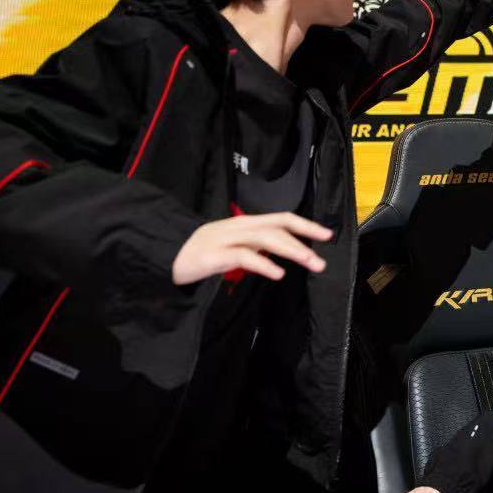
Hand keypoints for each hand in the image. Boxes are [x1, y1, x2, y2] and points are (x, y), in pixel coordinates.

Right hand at [171, 212, 332, 285]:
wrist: (165, 254)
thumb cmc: (201, 252)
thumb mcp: (233, 245)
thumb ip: (256, 246)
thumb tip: (281, 253)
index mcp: (246, 224)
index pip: (282, 219)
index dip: (305, 225)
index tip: (327, 234)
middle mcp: (239, 227)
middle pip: (278, 227)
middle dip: (303, 240)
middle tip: (322, 260)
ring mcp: (226, 238)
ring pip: (265, 238)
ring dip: (290, 250)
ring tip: (308, 262)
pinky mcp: (214, 255)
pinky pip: (243, 256)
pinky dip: (263, 264)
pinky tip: (277, 273)